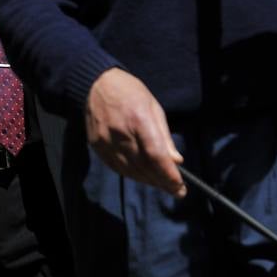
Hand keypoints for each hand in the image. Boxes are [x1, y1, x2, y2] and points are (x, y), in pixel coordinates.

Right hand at [85, 68, 184, 196]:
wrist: (95, 84)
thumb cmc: (130, 92)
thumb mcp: (154, 107)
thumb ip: (164, 136)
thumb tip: (176, 161)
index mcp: (139, 119)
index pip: (155, 155)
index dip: (168, 175)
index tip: (180, 187)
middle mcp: (121, 133)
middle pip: (144, 167)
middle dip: (162, 182)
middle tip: (177, 191)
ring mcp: (106, 142)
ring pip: (130, 171)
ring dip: (149, 181)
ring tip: (163, 186)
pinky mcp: (97, 147)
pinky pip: (117, 168)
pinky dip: (133, 175)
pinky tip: (145, 177)